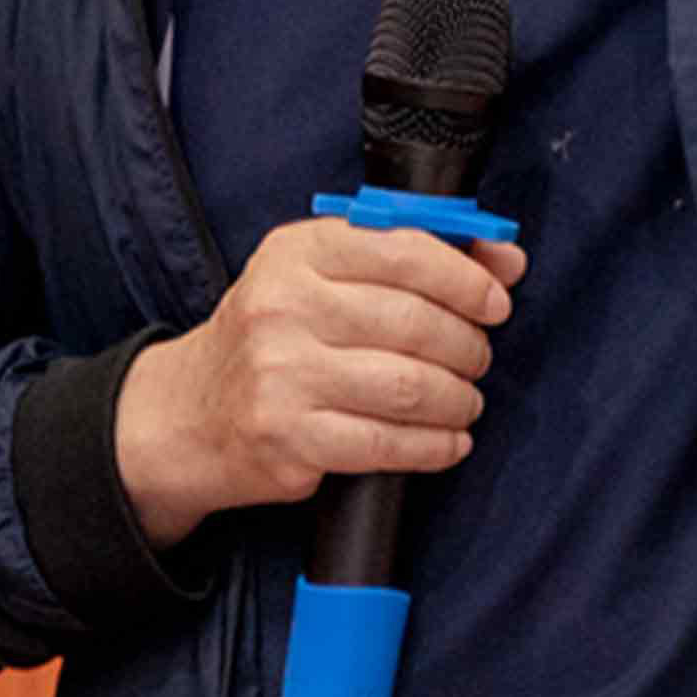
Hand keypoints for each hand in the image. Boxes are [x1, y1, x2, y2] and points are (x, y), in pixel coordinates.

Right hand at [113, 217, 526, 549]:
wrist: (189, 415)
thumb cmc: (273, 337)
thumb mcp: (322, 276)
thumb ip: (413, 258)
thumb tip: (507, 258)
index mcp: (295, 253)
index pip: (403, 251)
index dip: (466, 278)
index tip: (495, 300)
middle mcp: (282, 307)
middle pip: (415, 323)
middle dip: (468, 345)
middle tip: (477, 357)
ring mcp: (282, 376)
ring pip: (411, 387)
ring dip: (458, 398)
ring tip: (463, 400)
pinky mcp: (289, 439)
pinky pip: (389, 444)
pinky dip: (435, 445)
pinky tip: (448, 440)